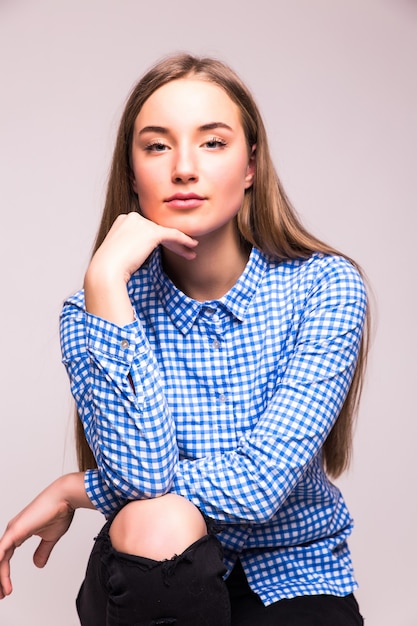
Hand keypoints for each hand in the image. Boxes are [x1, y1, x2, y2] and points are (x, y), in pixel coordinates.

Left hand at [0, 473, 90, 597]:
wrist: (65, 497)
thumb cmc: (60, 511)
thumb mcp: (50, 537)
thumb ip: (43, 550)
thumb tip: (38, 564)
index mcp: (18, 533)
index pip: (4, 558)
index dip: (3, 576)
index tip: (7, 590)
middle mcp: (12, 532)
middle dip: (0, 579)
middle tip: (1, 596)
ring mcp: (12, 530)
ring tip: (3, 592)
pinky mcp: (15, 530)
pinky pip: (1, 551)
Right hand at [90, 212, 197, 283]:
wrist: (107, 270)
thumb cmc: (110, 267)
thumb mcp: (120, 252)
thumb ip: (131, 247)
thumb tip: (141, 253)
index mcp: (123, 220)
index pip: (146, 228)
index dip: (160, 240)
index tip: (169, 249)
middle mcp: (132, 217)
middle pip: (157, 229)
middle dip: (172, 241)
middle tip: (184, 250)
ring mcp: (142, 224)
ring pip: (166, 233)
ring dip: (180, 244)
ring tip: (190, 252)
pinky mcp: (152, 232)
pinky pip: (173, 234)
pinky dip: (184, 240)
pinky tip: (192, 245)